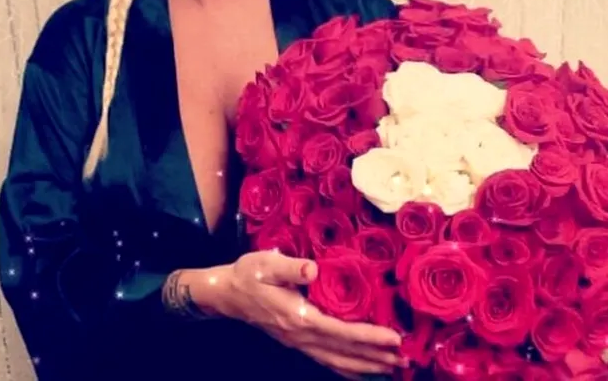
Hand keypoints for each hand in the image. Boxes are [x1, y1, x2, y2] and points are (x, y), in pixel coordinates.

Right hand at [197, 250, 406, 376]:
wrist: (227, 293)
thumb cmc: (249, 274)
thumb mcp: (267, 264)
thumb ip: (292, 268)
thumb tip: (314, 269)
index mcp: (299, 316)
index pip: (342, 331)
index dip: (369, 336)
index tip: (394, 338)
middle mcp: (302, 336)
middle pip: (345, 353)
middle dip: (377, 357)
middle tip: (406, 360)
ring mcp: (299, 343)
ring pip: (338, 362)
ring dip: (366, 366)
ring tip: (391, 368)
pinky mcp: (296, 342)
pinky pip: (327, 360)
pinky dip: (347, 368)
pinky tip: (360, 370)